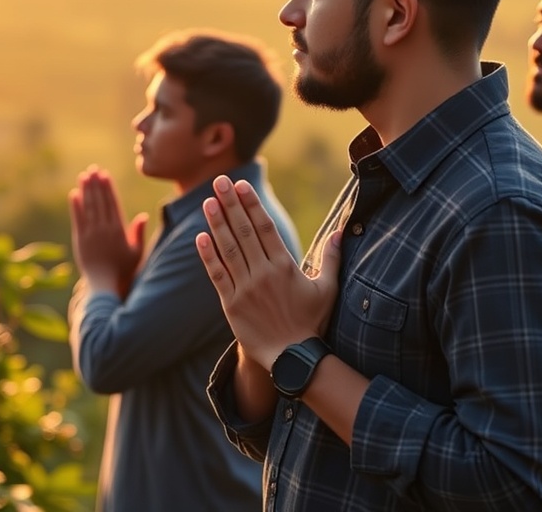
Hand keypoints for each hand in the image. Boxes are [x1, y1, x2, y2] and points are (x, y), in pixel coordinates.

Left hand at [68, 165, 147, 297]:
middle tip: (93, 169)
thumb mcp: (136, 252)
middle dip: (96, 184)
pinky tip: (73, 195)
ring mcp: (91, 234)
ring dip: (85, 190)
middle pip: (99, 202)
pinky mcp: (80, 240)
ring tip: (84, 176)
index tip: (105, 175)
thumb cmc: (123, 270)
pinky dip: (75, 206)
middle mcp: (104, 229)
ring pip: (88, 207)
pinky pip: (77, 219)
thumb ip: (138, 233)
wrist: (104, 285)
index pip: (112, 204)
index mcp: (119, 230)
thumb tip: (142, 215)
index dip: (108, 188)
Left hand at [195, 175, 341, 370]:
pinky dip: (208, 256)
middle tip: (220, 181)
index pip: (264, 227)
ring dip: (216, 224)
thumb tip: (341, 231)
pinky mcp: (231, 305)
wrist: (293, 359)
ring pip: (228, 250)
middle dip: (230, 204)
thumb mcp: (327, 289)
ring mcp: (245, 289)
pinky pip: (217, 276)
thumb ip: (331, 258)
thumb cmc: (312, 322)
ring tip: (208, 201)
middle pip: (243, 231)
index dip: (252, 204)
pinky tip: (200, 237)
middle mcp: (263, 274)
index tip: (242, 185)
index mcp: (285, 266)